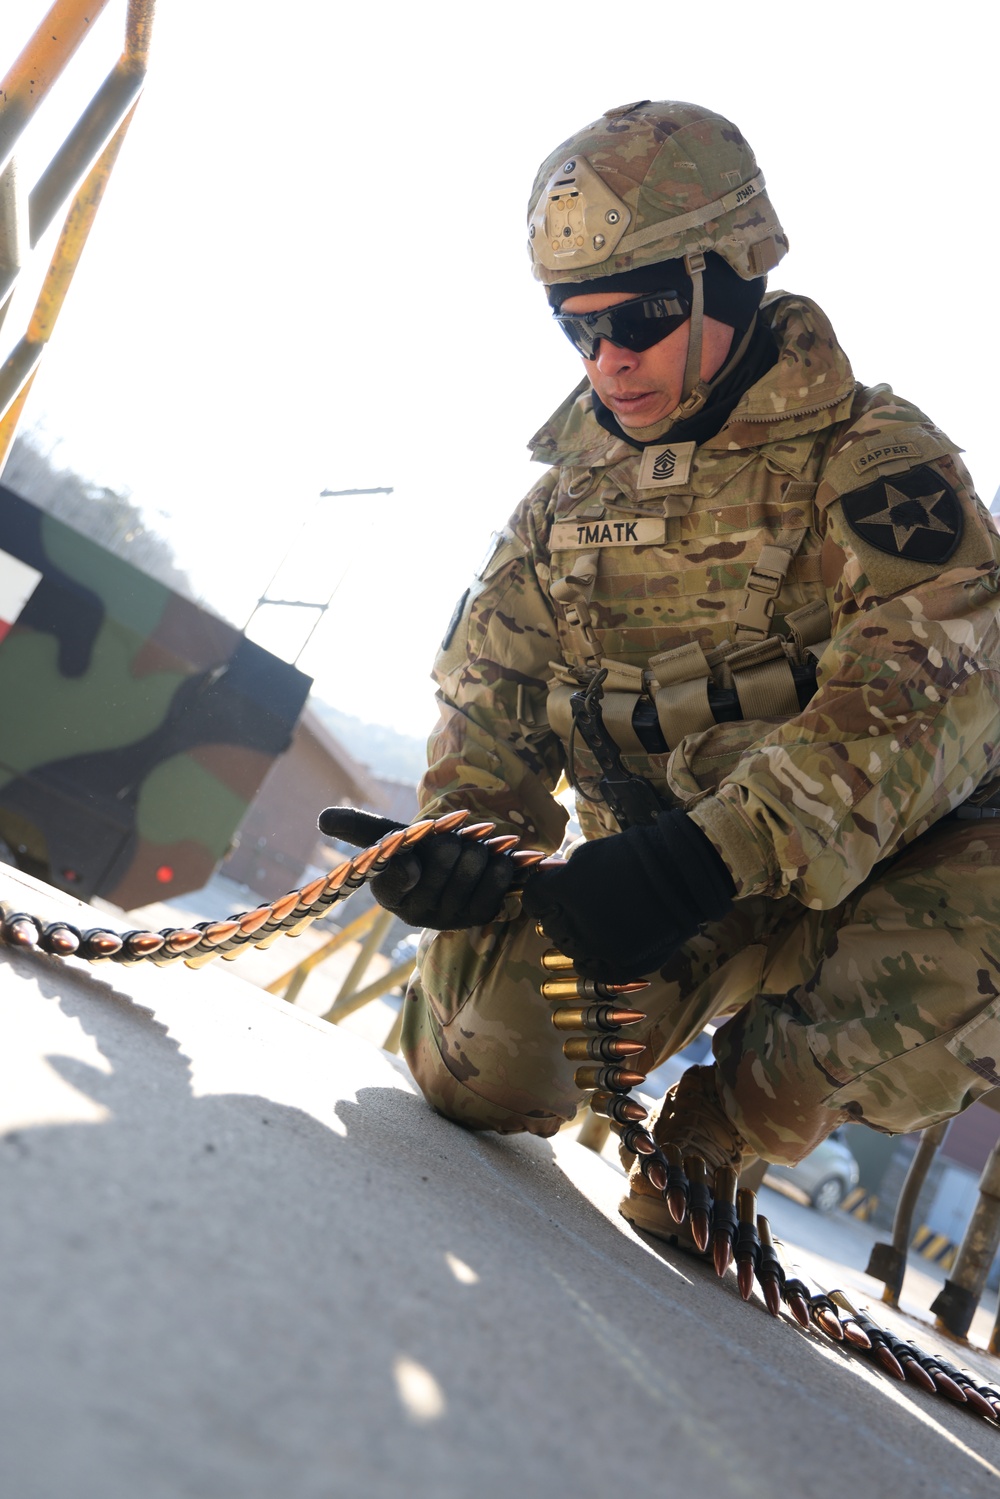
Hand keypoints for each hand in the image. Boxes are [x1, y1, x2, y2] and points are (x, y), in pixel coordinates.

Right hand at [317, 806, 514, 928]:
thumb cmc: (416, 851)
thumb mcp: (387, 837)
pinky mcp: (480, 919)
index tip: (411, 848)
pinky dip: (499, 864)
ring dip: (478, 848)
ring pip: (473, 865)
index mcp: (388, 895)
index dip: (407, 859)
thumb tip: (322, 819)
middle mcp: (416, 914)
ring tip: (472, 849)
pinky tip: (494, 860)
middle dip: (452, 838)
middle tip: (452, 839)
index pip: (395, 875)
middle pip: (445, 856)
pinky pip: (497, 883)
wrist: (455, 871)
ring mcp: (449, 919)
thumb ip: (358, 828)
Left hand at [521, 809, 734, 981]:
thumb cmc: (635, 856)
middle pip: (551, 927)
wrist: (682, 875)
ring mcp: (599, 949)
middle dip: (559, 915)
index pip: (534, 901)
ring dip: (577, 937)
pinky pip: (594, 970)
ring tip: (597, 923)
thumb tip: (548, 882)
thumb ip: (563, 874)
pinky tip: (604, 944)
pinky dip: (595, 959)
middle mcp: (575, 925)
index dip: (542, 895)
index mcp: (563, 893)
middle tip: (579, 906)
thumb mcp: (589, 854)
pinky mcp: (621, 966)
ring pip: (571, 950)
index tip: (551, 892)